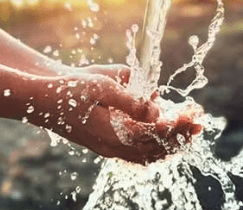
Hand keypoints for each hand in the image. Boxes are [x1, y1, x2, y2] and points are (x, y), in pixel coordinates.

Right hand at [26, 65, 200, 163]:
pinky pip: (135, 154)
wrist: (42, 101)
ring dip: (169, 144)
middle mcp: (113, 147)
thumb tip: (159, 110)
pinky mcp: (104, 146)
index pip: (156, 134)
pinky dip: (154, 149)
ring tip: (187, 134)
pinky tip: (161, 142)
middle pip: (156, 148)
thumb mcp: (101, 86)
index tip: (195, 114)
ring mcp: (108, 149)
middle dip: (180, 136)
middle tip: (200, 124)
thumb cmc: (70, 90)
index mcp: (114, 133)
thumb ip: (132, 101)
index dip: (178, 125)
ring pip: (147, 155)